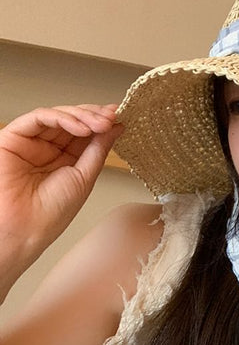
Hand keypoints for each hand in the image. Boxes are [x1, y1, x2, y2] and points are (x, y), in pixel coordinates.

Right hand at [0, 104, 123, 296]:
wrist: (24, 229)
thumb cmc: (50, 213)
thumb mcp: (84, 177)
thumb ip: (98, 149)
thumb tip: (115, 128)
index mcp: (66, 160)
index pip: (86, 133)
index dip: (102, 123)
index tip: (119, 117)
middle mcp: (48, 149)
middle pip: (73, 120)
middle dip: (95, 116)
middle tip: (112, 117)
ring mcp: (32, 143)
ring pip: (58, 116)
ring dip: (83, 116)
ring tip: (101, 124)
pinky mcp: (13, 138)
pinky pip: (38, 118)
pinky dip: (62, 118)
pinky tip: (81, 128)